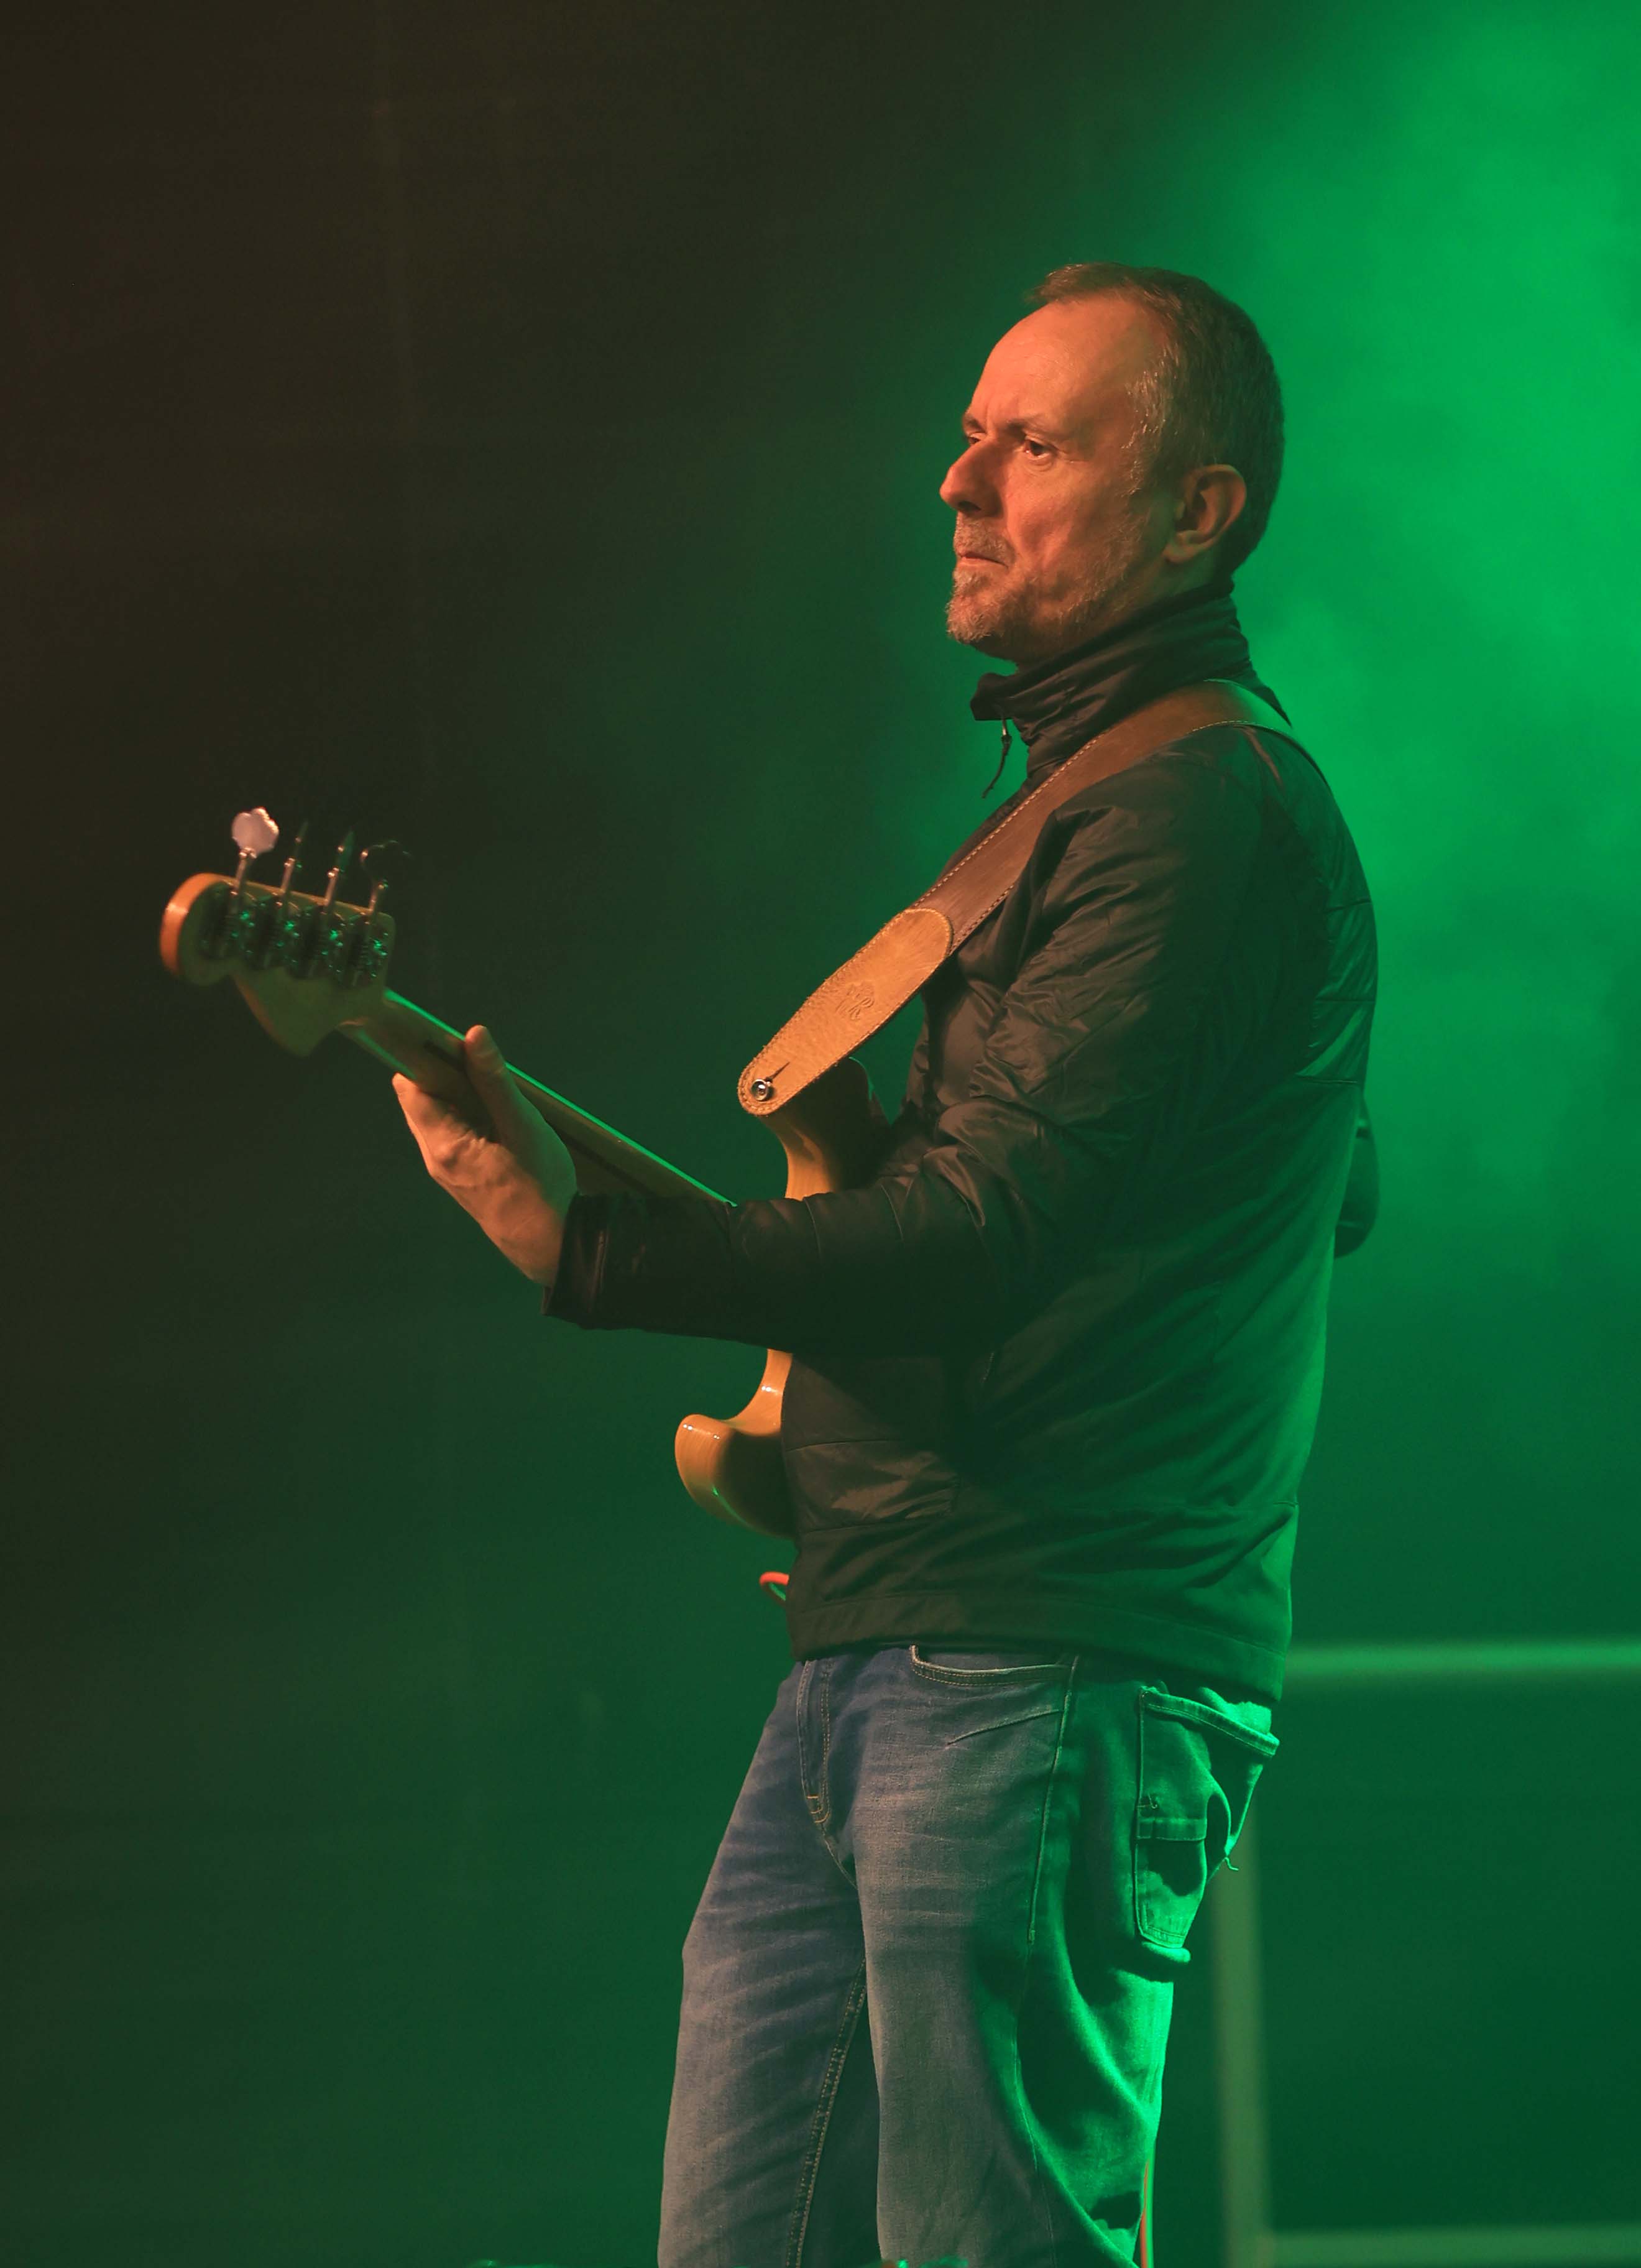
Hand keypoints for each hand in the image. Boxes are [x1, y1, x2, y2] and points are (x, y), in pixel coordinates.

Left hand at [393, 1025, 577, 1285]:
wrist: (550, 1243)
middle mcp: (434, 1157)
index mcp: (443, 1143)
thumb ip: (494, 1079)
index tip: (452, 1045)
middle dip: (444, 1076)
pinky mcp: (459, 1177)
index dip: (425, 1060)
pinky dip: (466, 1117)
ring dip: (458, 1097)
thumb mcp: (522, 1125)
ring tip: (495, 1094)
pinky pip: (450, 1135)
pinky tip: (497, 1120)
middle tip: (483, 1068)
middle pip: (420, 1100)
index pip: (410, 1086)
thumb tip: (473, 1034)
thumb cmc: (540, 1185)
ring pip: (436, 1117)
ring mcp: (444, 1170)